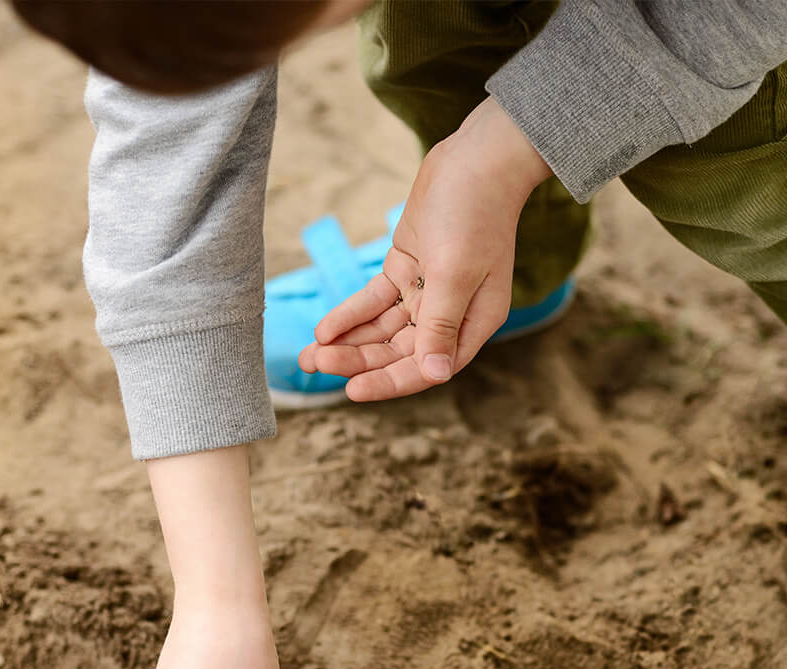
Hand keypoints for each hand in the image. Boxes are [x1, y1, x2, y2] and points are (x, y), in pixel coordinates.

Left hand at [298, 97, 553, 400]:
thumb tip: (436, 373)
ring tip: (309, 355)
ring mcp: (428, 292)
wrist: (476, 159)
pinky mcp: (407, 269)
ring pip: (384, 330)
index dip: (391, 381)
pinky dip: (351, 314)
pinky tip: (324, 329)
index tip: (352, 391)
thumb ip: (442, 324)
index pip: (428, 367)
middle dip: (358, 361)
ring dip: (349, 342)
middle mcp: (452, 314)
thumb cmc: (476, 214)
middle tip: (314, 365)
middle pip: (400, 351)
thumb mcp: (455, 273)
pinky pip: (375, 302)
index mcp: (474, 323)